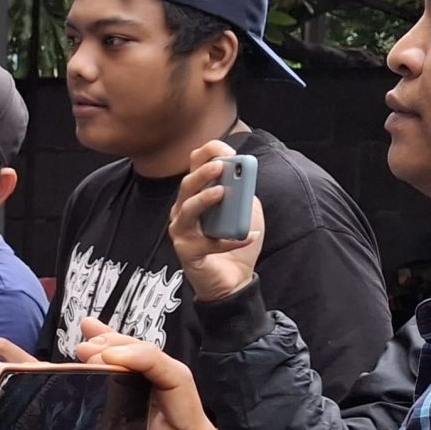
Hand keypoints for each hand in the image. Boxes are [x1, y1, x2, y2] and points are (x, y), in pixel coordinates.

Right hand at [43, 337, 223, 429]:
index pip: (177, 381)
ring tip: (82, 341)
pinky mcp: (145, 427)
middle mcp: (182, 425)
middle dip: (124, 348)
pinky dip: (111, 363)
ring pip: (146, 370)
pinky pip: (132, 384)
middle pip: (160, 367)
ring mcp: (164, 423)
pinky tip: (88, 345)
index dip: (145, 360)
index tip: (106, 357)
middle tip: (84, 348)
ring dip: (116, 350)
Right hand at [168, 141, 267, 303]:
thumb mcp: (245, 211)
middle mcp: (184, 209)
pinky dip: (229, 240)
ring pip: (187, 209)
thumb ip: (243, 194)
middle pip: (187, 185)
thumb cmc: (234, 242)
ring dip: (204, 199)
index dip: (208, 154)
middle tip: (221, 165)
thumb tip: (243, 178)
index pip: (194, 166)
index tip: (227, 150)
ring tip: (222, 192)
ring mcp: (182, 231)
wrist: (234, 280)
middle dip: (203, 173)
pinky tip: (247, 237)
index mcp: (197, 194)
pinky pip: (207, 242)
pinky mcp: (187, 251)